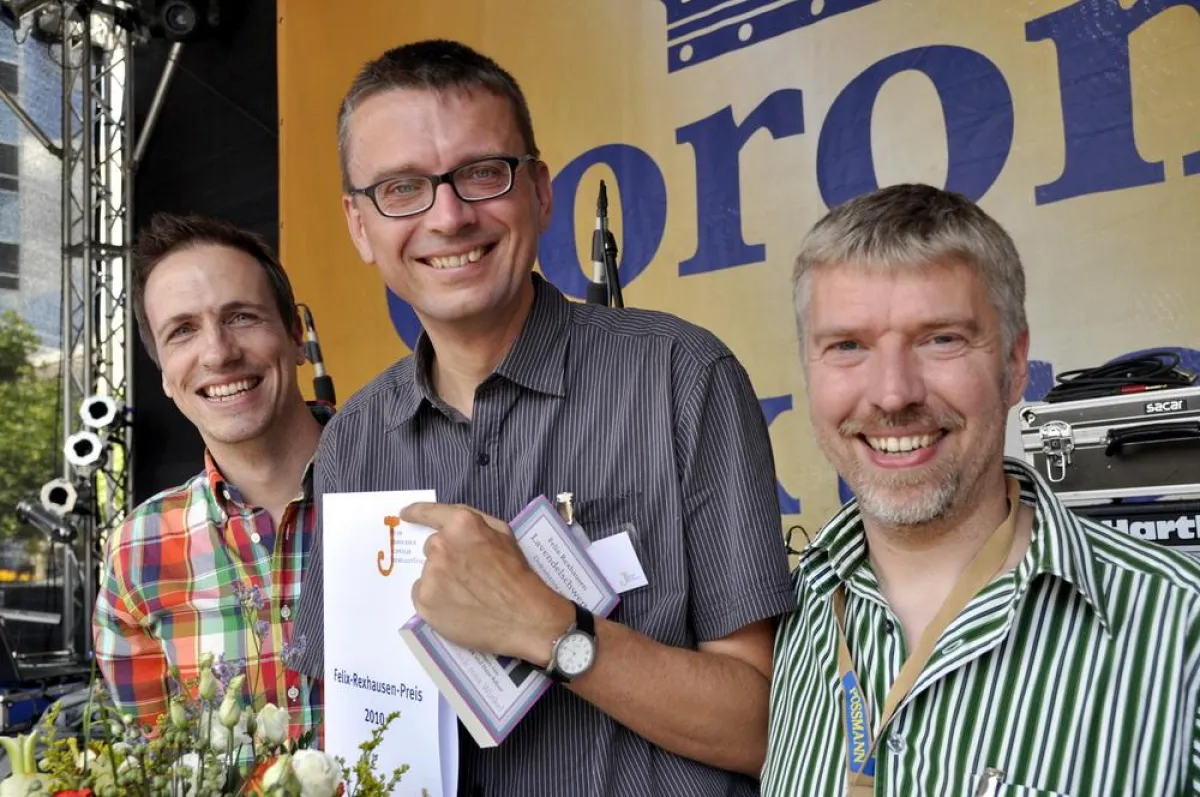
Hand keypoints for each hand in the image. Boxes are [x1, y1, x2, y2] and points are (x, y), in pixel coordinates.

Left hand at [401, 502, 573, 663]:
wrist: (523, 616)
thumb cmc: (517, 575)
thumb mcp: (504, 535)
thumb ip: (475, 523)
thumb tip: (450, 523)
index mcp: (461, 525)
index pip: (429, 512)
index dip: (416, 512)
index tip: (405, 514)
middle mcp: (440, 546)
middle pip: (432, 547)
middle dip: (446, 557)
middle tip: (468, 574)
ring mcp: (430, 574)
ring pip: (428, 572)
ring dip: (442, 579)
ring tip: (467, 595)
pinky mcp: (424, 601)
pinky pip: (422, 594)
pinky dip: (435, 599)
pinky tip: (455, 606)